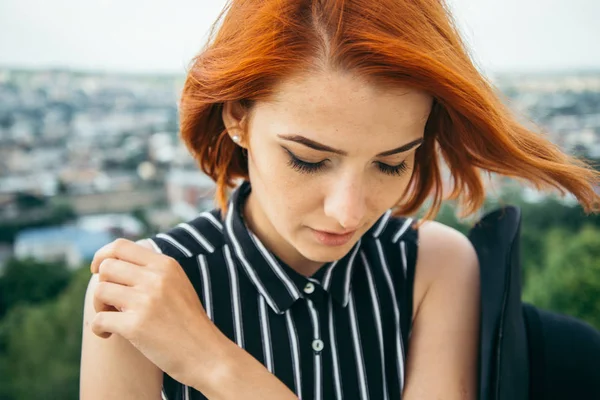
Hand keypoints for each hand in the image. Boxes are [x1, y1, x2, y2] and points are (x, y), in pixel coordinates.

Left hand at [90, 238, 227, 387]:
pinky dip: (98, 329)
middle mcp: (156, 278)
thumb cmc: (188, 323)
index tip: (97, 271)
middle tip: (110, 303)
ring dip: (99, 306)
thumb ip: (152, 272)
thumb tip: (111, 264)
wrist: (207, 354)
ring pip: (100, 291)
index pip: (120, 247)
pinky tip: (109, 334)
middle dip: (102, 285)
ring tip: (112, 318)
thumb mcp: (177, 285)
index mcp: (166, 265)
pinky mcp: (136, 325)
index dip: (101, 256)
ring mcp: (146, 301)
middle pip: (106, 267)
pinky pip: (99, 320)